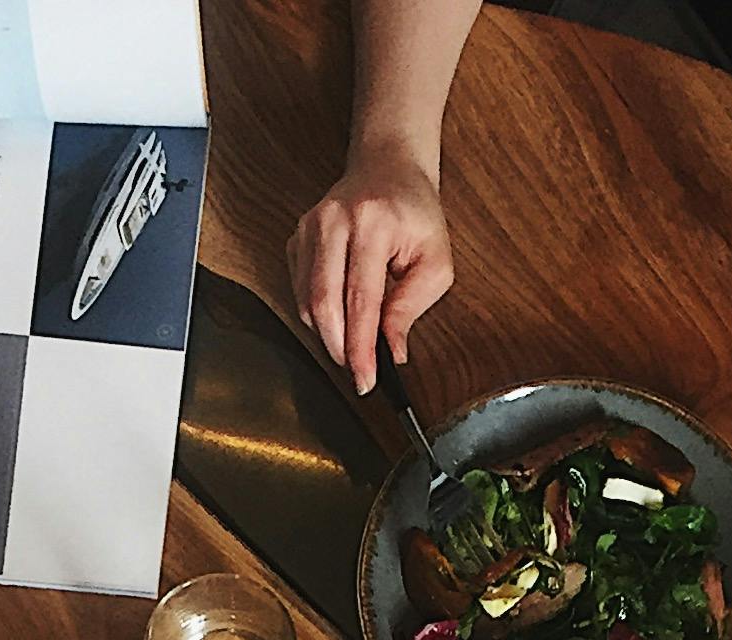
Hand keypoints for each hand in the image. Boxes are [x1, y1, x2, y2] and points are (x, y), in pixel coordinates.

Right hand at [288, 140, 453, 394]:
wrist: (388, 167)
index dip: (360, 348)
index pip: (361, 301)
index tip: (365, 380)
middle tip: (357, 371)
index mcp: (372, 224)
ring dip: (327, 334)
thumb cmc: (414, 214)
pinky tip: (338, 316)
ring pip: (306, 302)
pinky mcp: (296, 236)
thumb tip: (391, 351)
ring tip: (351, 344)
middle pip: (324, 304)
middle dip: (339, 348)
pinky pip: (299, 290)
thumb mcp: (435, 261)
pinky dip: (317, 315)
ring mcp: (310, 227)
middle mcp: (334, 221)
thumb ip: (411, 307)